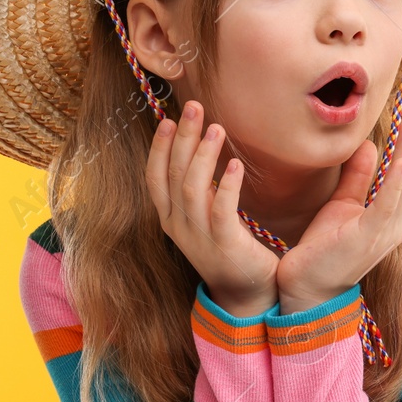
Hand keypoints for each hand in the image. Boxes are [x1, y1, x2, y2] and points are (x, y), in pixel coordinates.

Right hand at [146, 100, 278, 316]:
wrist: (245, 293)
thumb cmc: (227, 248)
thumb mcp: (204, 217)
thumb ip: (199, 190)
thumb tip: (201, 151)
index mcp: (171, 218)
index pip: (155, 177)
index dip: (160, 148)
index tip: (169, 119)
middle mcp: (179, 226)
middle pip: (174, 174)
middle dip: (183, 139)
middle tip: (195, 107)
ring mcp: (199, 236)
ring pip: (192, 188)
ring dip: (203, 155)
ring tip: (217, 128)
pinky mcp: (225, 244)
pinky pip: (221, 210)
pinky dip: (226, 185)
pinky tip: (235, 164)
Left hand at [276, 100, 401, 315]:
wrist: (307, 289)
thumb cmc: (324, 249)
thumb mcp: (342, 204)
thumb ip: (358, 177)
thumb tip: (369, 146)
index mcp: (391, 216)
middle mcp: (395, 223)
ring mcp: (384, 232)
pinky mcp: (367, 237)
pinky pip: (386, 206)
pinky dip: (396, 182)